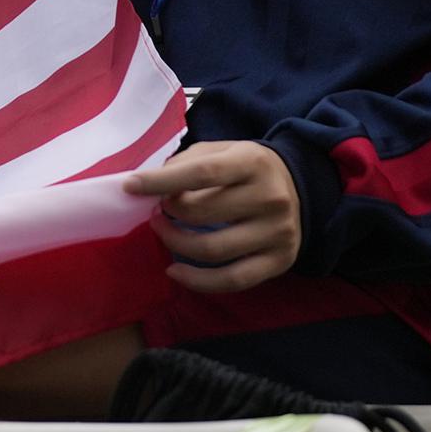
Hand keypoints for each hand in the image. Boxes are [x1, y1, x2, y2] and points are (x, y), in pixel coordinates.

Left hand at [125, 140, 302, 292]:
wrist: (301, 187)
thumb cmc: (245, 168)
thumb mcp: (221, 150)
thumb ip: (187, 163)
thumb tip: (148, 185)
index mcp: (252, 163)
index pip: (201, 174)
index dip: (161, 182)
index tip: (129, 186)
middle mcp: (271, 198)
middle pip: (201, 213)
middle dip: (167, 213)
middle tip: (157, 210)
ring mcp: (278, 232)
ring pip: (212, 249)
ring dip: (174, 242)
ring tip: (163, 230)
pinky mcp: (281, 261)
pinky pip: (233, 280)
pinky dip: (198, 281)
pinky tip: (175, 271)